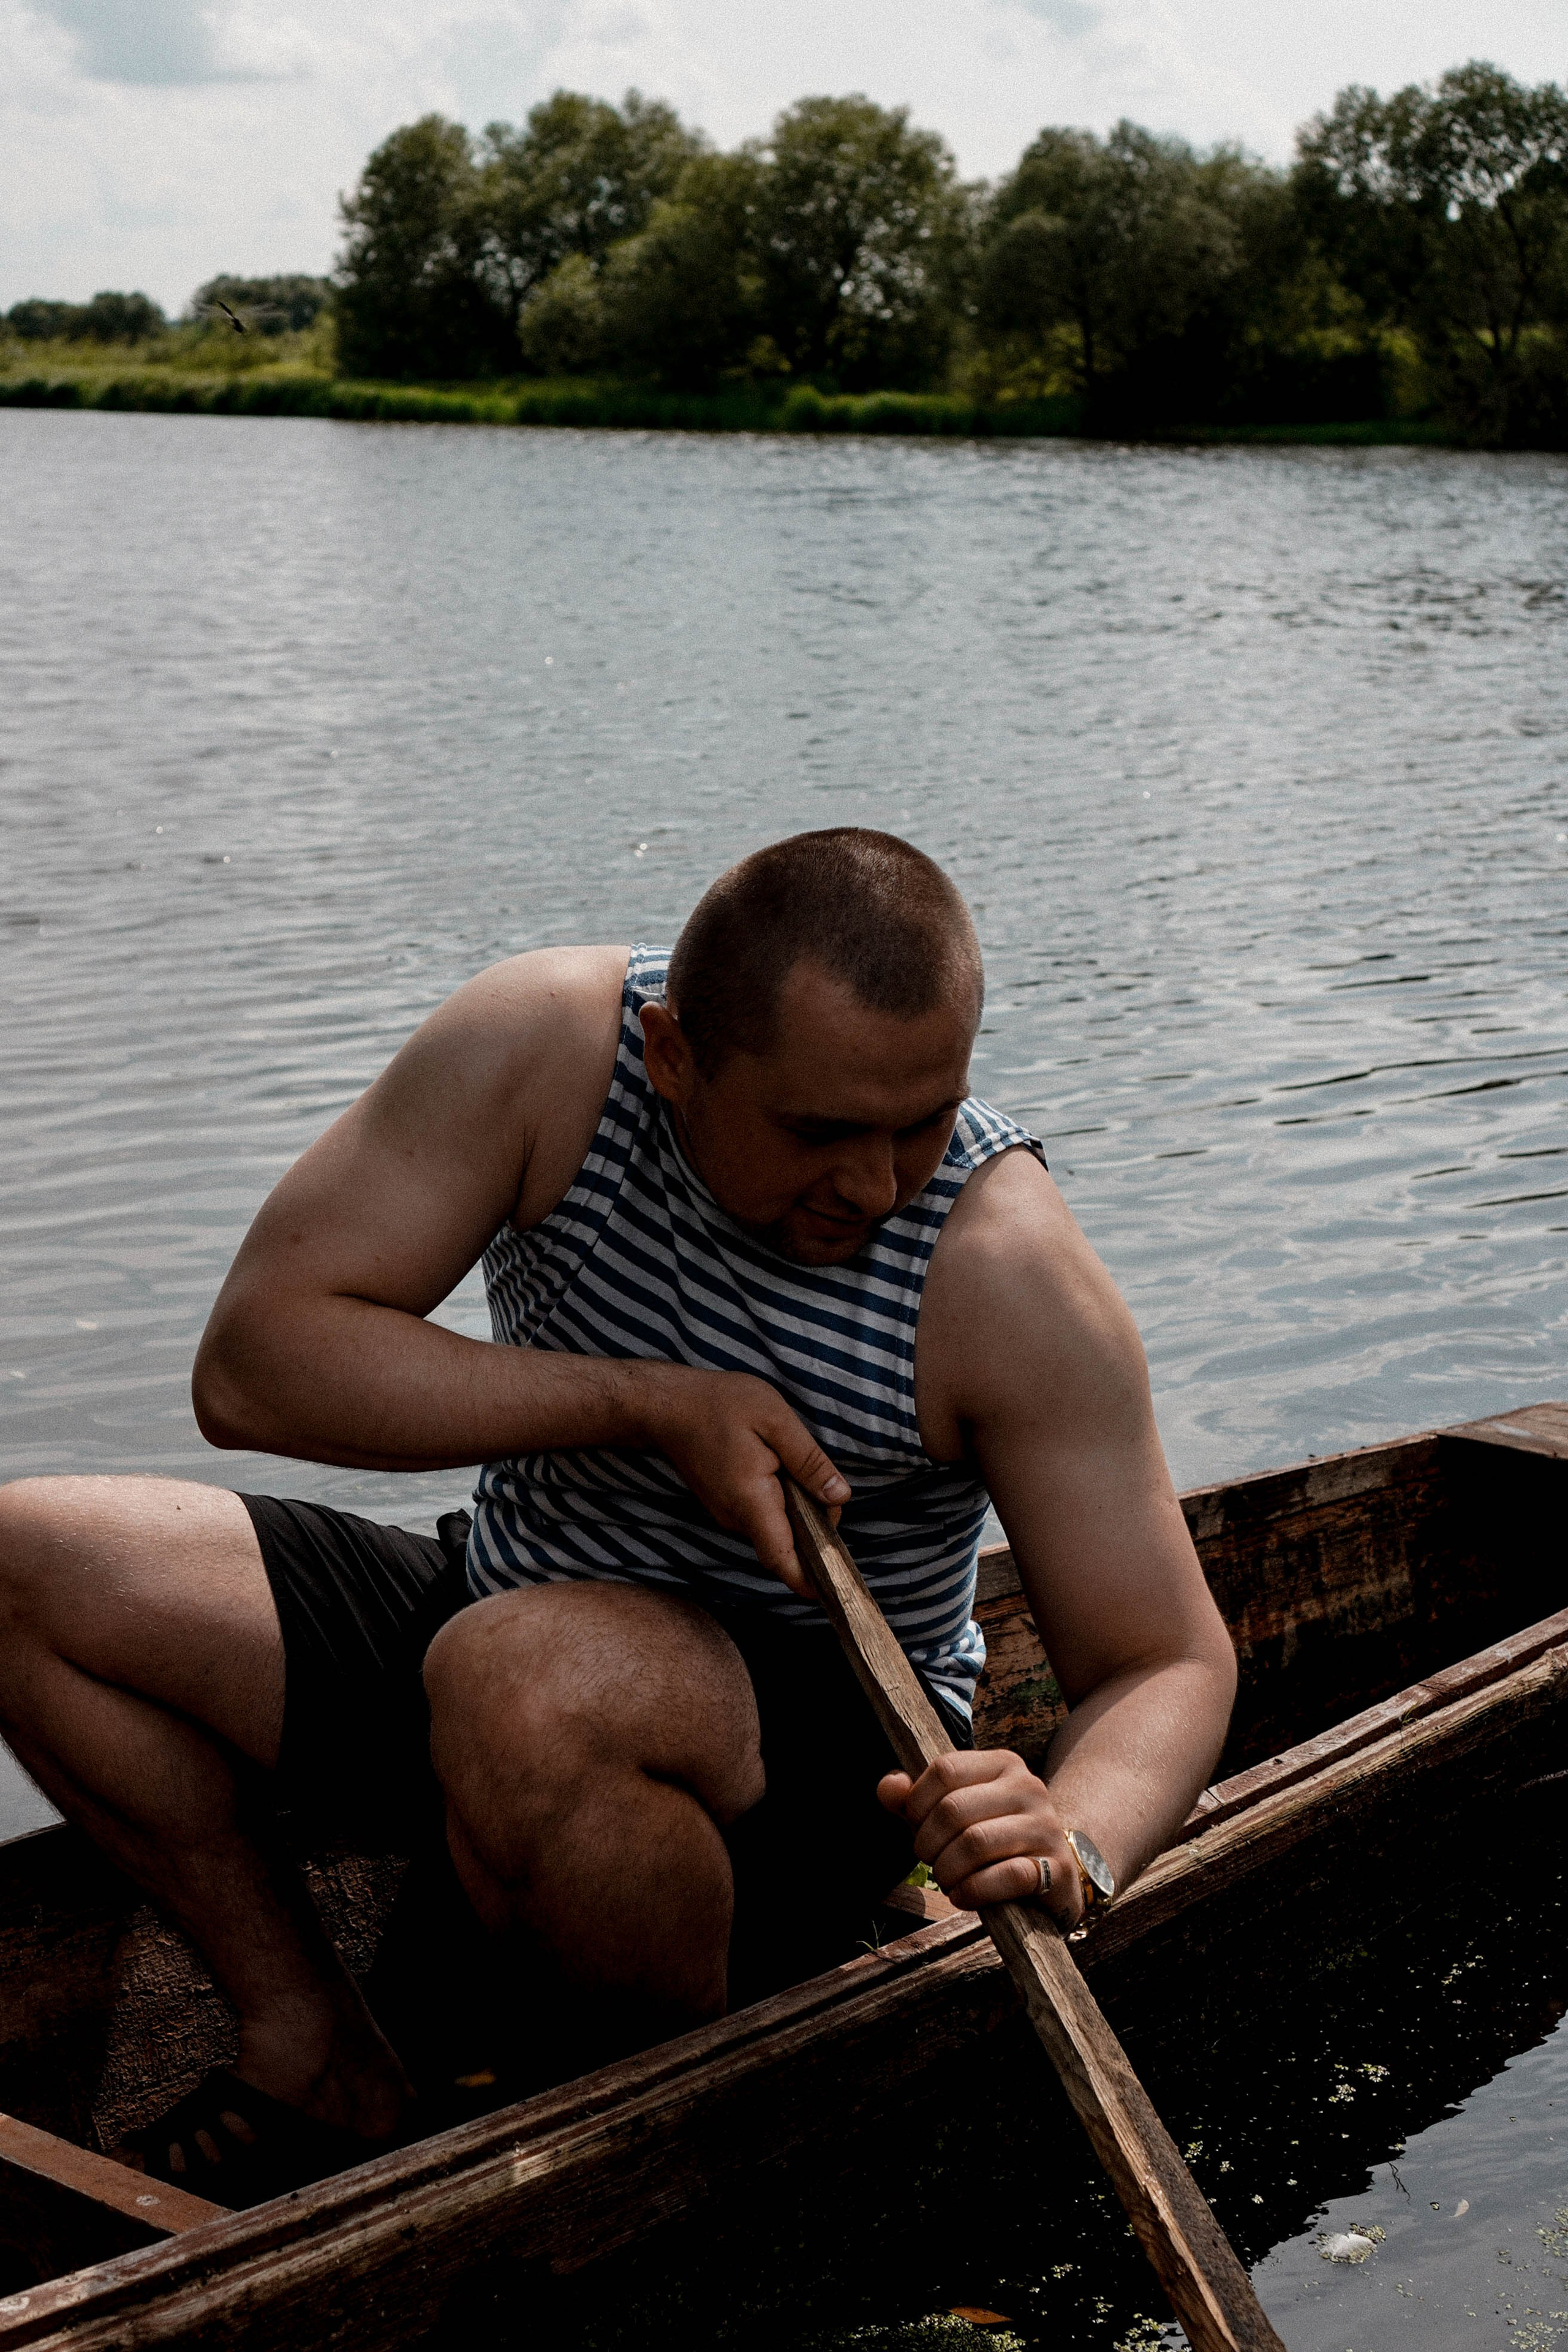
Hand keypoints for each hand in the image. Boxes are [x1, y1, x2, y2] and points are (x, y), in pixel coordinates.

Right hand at [640, 1365, 848, 1596]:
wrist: (668, 1406)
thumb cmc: (720, 1405)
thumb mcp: (775, 1420)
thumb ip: (809, 1462)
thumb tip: (840, 1497)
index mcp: (751, 1500)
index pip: (781, 1559)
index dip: (808, 1580)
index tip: (833, 1588)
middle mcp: (736, 1517)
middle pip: (786, 1544)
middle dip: (815, 1529)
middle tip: (826, 1487)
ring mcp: (727, 1513)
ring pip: (775, 1529)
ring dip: (798, 1513)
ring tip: (799, 1471)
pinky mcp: (725, 1505)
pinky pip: (762, 1516)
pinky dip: (781, 1504)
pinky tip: (782, 1471)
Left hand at [877, 1749, 1083, 1928]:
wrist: (1056, 1874)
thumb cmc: (992, 1838)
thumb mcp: (953, 1812)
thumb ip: (914, 1799)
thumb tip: (888, 1787)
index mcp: (1003, 1764)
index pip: (944, 1769)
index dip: (918, 1803)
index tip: (918, 1826)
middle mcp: (1029, 1788)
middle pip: (953, 1810)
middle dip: (928, 1844)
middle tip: (932, 1860)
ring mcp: (1045, 1827)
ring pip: (975, 1843)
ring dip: (947, 1871)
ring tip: (948, 1880)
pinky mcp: (1056, 1868)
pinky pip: (1005, 1877)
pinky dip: (973, 1891)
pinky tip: (963, 1896)